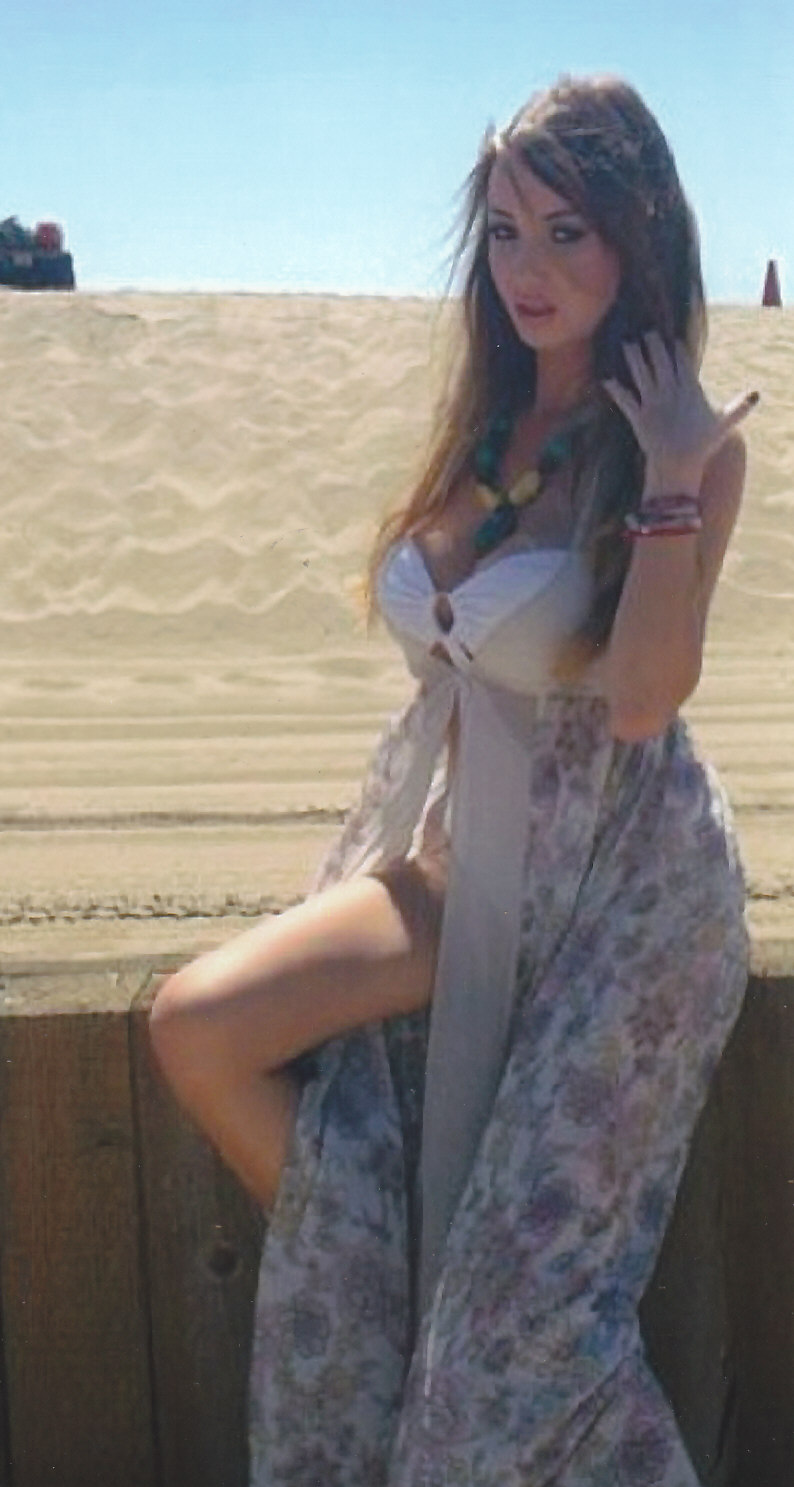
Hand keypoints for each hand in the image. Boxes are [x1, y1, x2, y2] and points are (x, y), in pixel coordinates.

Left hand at [602, 330, 758, 488]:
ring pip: (641, 375)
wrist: (679, 464)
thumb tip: (756, 394)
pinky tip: (607, 380)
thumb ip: (739, 406)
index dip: (677, 349)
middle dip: (654, 345)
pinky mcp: (638, 417)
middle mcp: (669, 392)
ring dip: (634, 359)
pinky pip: (625, 400)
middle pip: (660, 362)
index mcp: (689, 390)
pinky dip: (615, 390)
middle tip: (648, 331)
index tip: (672, 337)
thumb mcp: (724, 423)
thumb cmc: (703, 444)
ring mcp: (652, 404)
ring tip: (628, 344)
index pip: (683, 363)